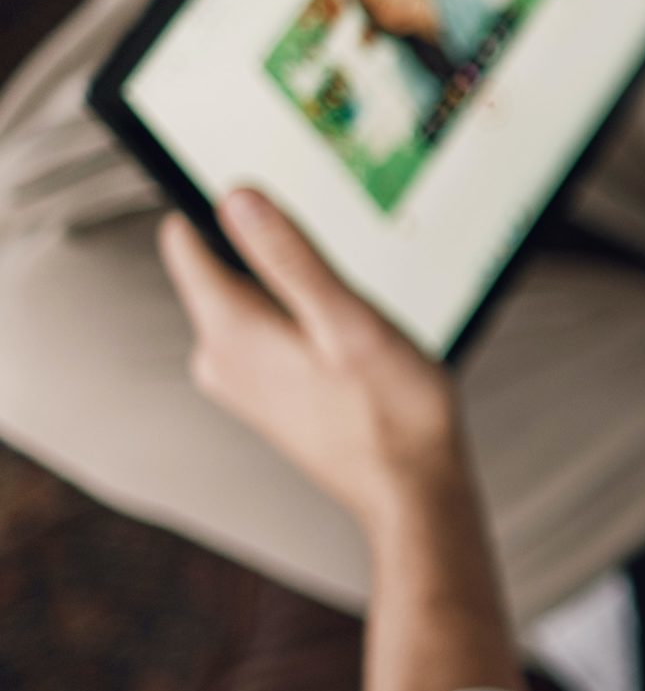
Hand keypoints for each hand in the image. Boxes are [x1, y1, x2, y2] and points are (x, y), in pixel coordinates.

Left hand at [161, 191, 467, 533]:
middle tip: (339, 285)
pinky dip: (301, 328)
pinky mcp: (263, 397)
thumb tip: (238, 199)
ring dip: (294, 297)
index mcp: (229, 329)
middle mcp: (217, 356)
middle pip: (221, 268)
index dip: (228, 212)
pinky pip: (266, 336)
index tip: (281, 214)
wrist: (413, 491)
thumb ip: (291, 257)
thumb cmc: (394, 413)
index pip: (184, 239)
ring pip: (248, 302)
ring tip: (350, 324)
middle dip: (273, 258)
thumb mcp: (350, 321)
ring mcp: (237, 381)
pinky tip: (347, 352)